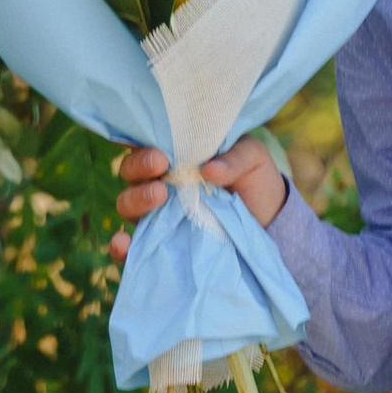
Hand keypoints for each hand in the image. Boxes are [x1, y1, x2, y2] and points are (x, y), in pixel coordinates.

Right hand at [113, 137, 288, 230]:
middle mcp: (159, 182)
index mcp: (175, 155)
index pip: (145, 145)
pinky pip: (134, 247)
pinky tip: (124, 244)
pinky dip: (122, 247)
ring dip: (135, 200)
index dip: (143, 147)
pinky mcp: (161, 243)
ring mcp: (158, 213)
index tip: (162, 155)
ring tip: (158, 197)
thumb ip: (235, 158)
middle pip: (131, 174)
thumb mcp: (252, 158)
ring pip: (127, 204)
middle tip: (161, 170)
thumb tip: (209, 170)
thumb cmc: (253, 179)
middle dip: (140, 170)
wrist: (269, 221)